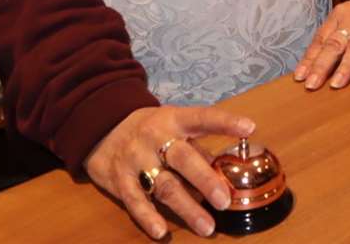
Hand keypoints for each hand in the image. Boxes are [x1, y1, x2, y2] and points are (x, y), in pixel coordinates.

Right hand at [83, 104, 254, 238]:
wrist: (100, 128)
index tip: (249, 128)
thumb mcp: (173, 127)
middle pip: (183, 159)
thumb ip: (198, 149)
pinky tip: (162, 232)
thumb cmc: (149, 130)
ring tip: (207, 227)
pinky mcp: (119, 179)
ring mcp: (135, 159)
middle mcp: (155, 137)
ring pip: (163, 185)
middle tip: (225, 201)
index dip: (225, 122)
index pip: (202, 118)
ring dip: (187, 208)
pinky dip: (148, 217)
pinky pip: (135, 201)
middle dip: (205, 180)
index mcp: (174, 119)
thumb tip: (228, 174)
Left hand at [293, 0, 349, 90]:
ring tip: (336, 84)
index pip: (321, 40)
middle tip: (311, 84)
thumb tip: (311, 65)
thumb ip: (330, 38)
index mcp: (338, 17)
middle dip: (322, 66)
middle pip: (335, 45)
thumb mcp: (343, 16)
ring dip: (345, 67)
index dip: (309, 59)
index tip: (299, 77)